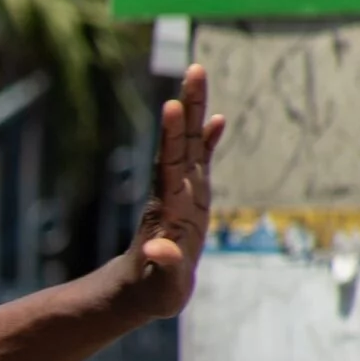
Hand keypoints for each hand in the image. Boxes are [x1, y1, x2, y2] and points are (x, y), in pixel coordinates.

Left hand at [114, 64, 225, 322]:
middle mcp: (175, 193)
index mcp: (169, 209)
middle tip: (193, 68)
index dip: (172, 137)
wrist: (142, 290)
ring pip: (190, 144)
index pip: (169, 165)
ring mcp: (184, 192)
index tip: (171, 106)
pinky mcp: (192, 198)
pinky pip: (202, 162)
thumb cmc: (153, 292)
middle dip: (188, 106)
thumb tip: (157, 250)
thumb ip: (163, 266)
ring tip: (198, 75)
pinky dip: (209, 141)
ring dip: (195, 111)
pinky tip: (217, 118)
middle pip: (181, 142)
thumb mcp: (161, 286)